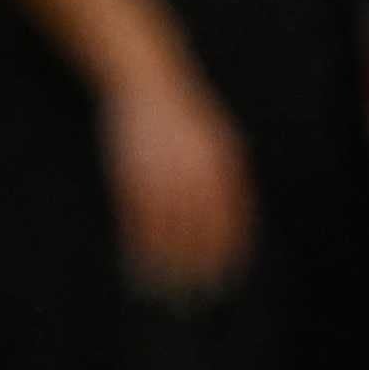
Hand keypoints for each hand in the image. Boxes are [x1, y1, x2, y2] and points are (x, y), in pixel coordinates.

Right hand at [102, 52, 255, 296]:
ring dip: (166, 260)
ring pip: (168, 226)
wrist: (143, 76)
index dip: (228, 249)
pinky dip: (137, 240)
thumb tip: (236, 205)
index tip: (226, 276)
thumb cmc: (178, 109)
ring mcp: (163, 169)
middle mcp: (198, 168)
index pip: (232, 216)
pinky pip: (137, 214)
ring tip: (163, 287)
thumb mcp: (214, 136)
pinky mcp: (132, 170)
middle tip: (196, 293)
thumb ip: (224, 170)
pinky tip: (136, 259)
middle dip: (199, 263)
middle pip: (202, 227)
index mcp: (223, 161)